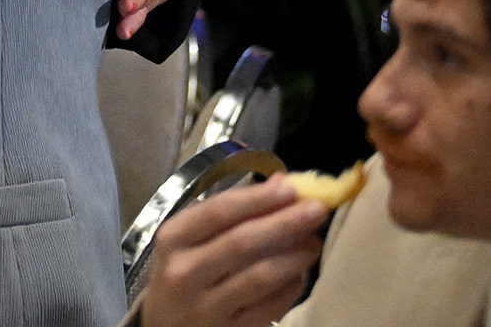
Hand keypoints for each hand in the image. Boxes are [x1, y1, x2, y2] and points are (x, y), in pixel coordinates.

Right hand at [138, 179, 330, 326]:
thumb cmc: (180, 273)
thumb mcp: (189, 239)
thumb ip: (232, 212)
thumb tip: (282, 183)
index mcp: (173, 239)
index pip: (218, 212)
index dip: (258, 198)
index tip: (290, 188)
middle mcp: (185, 272)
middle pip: (243, 242)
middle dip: (285, 223)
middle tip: (317, 209)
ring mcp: (207, 305)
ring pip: (260, 276)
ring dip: (295, 256)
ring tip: (314, 242)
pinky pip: (270, 306)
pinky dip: (291, 286)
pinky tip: (300, 273)